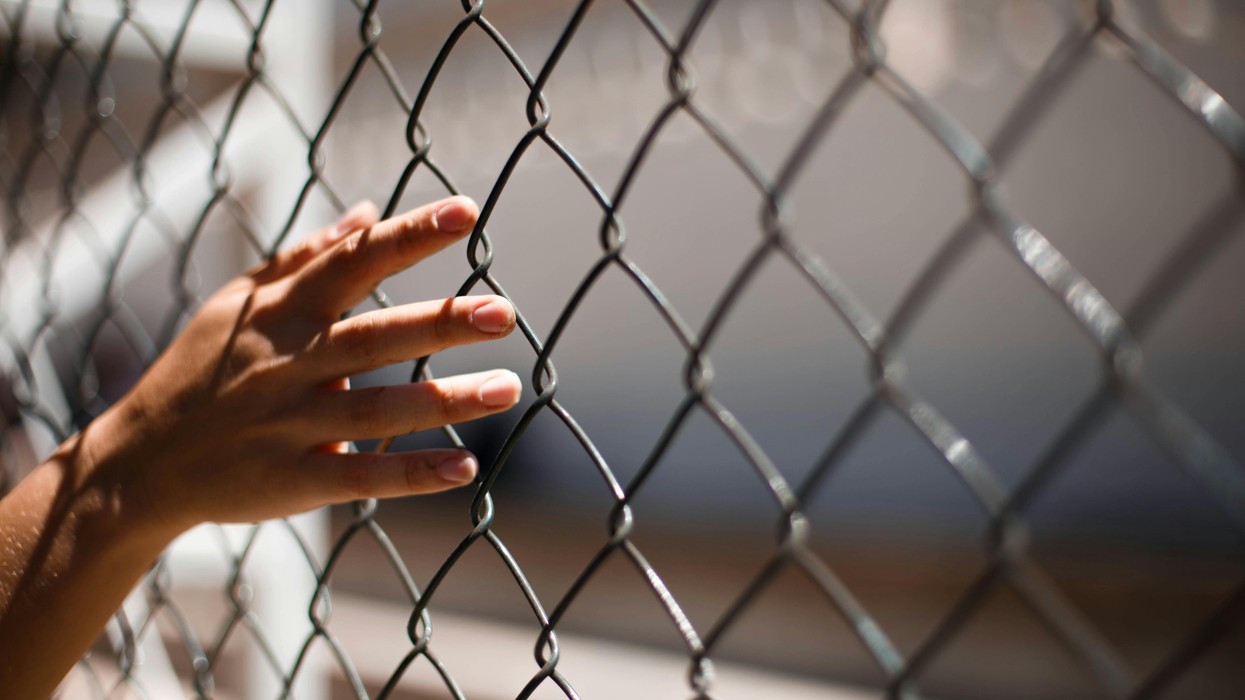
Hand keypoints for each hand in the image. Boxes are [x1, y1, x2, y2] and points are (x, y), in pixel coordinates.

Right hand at [81, 195, 520, 535]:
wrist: (137, 463)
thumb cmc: (199, 371)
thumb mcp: (236, 303)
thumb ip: (303, 257)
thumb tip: (367, 212)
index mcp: (282, 312)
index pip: (353, 263)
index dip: (408, 235)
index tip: (466, 211)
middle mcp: (289, 363)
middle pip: (375, 337)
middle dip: (441, 321)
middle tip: (505, 312)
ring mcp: (291, 424)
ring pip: (378, 409)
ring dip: (445, 399)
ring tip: (507, 386)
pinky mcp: (293, 480)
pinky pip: (362, 477)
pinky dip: (414, 474)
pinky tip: (466, 467)